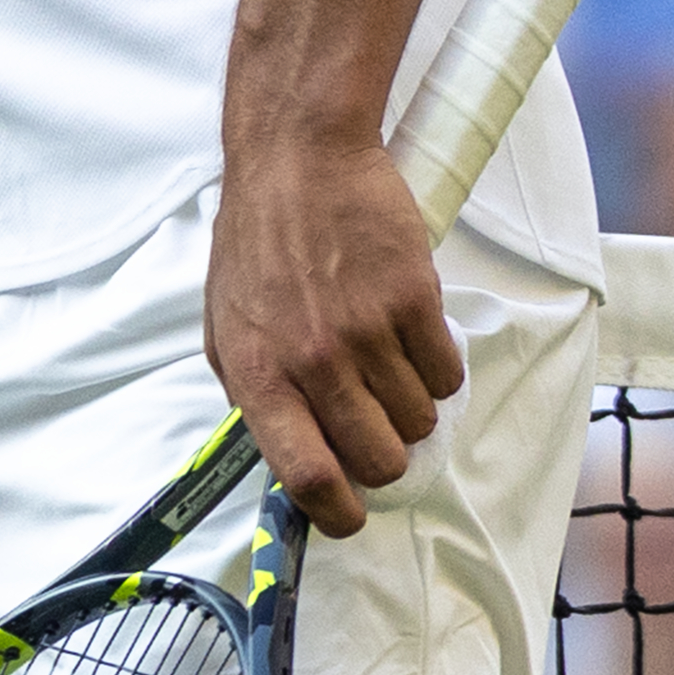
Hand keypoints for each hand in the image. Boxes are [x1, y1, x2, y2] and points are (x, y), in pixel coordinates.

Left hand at [205, 116, 459, 525]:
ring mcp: (367, 332)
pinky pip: (447, 373)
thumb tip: (286, 458)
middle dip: (386, 457)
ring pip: (420, 419)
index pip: (307, 477)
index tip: (352, 514)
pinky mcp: (413, 300)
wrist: (299, 160)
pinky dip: (438, 368)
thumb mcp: (226, 328)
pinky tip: (412, 336)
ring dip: (412, 406)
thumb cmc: (257, 244)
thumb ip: (252, 396)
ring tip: (388, 364)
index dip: (338, 512)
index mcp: (260, 376)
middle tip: (379, 427)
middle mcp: (313, 362)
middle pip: (379, 459)